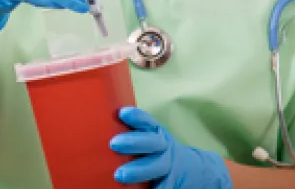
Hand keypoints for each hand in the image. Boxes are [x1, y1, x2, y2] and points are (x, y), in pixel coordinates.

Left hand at [110, 107, 232, 188]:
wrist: (196, 170)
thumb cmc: (158, 152)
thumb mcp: (151, 138)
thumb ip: (134, 135)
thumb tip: (98, 131)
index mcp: (157, 133)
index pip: (147, 121)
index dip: (136, 116)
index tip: (122, 113)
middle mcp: (164, 147)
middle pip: (151, 142)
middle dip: (133, 142)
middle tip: (113, 144)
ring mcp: (169, 166)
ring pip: (156, 167)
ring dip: (138, 171)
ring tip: (120, 175)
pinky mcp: (171, 183)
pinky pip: (161, 186)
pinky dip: (152, 188)